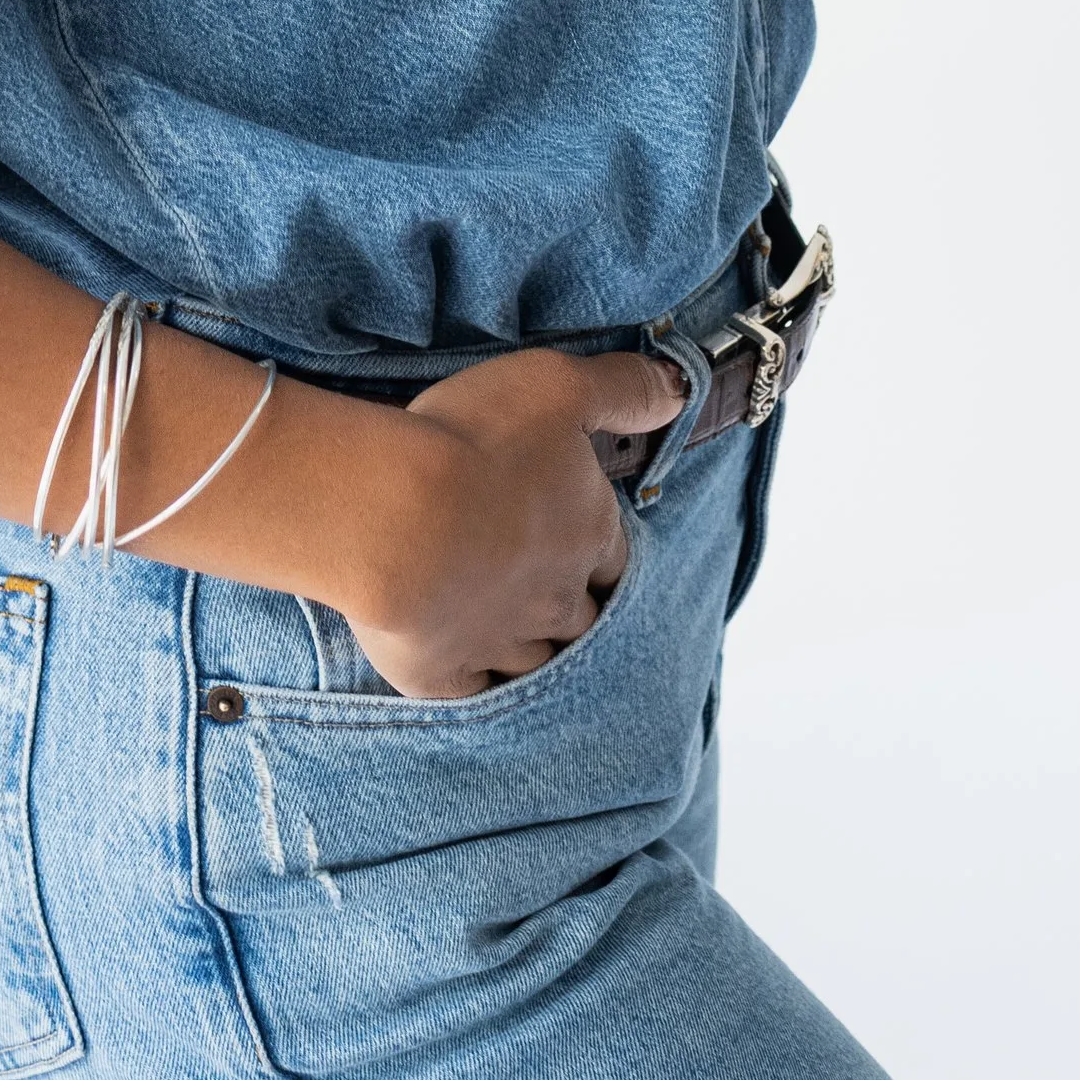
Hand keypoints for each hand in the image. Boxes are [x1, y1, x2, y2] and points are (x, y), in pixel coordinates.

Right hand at [338, 345, 687, 698]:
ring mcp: (501, 643)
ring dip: (531, 651)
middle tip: (548, 595)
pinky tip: (469, 677)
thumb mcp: (558, 385)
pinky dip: (476, 687)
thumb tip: (682, 389)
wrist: (397, 515)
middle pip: (581, 620)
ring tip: (513, 637)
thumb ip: (623, 388)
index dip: (602, 555)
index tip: (588, 550)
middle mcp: (557, 599)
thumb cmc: (477, 442)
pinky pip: (473, 694)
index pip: (614, 559)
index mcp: (589, 534)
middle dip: (572, 611)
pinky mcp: (444, 673)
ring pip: (534, 662)